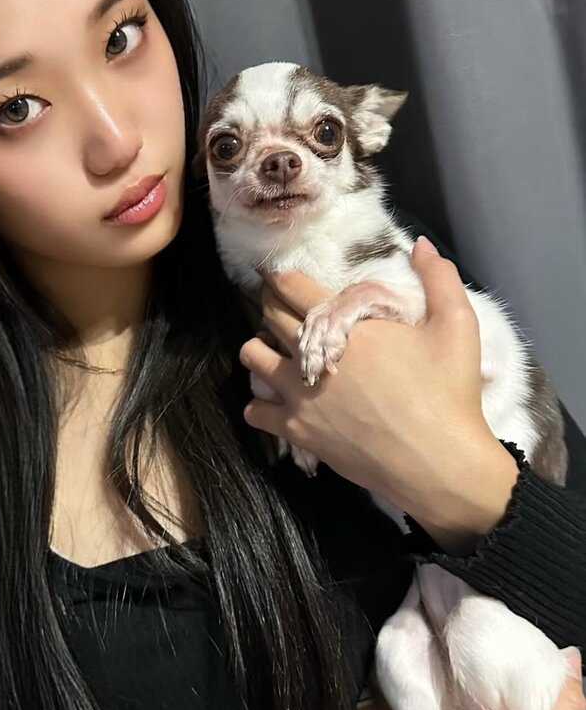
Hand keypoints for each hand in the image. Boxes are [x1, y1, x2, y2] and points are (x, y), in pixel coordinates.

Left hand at [238, 238, 507, 517]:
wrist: (438, 463)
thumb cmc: (449, 393)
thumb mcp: (457, 326)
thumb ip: (439, 278)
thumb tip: (421, 245)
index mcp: (347, 326)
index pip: (293, 288)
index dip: (281, 277)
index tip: (276, 275)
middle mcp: (313, 355)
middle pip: (269, 317)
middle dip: (270, 306)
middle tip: (278, 306)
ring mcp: (299, 395)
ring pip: (251, 358)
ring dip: (259, 350)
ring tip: (275, 352)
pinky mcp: (297, 430)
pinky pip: (254, 410)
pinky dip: (259, 403)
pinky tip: (277, 401)